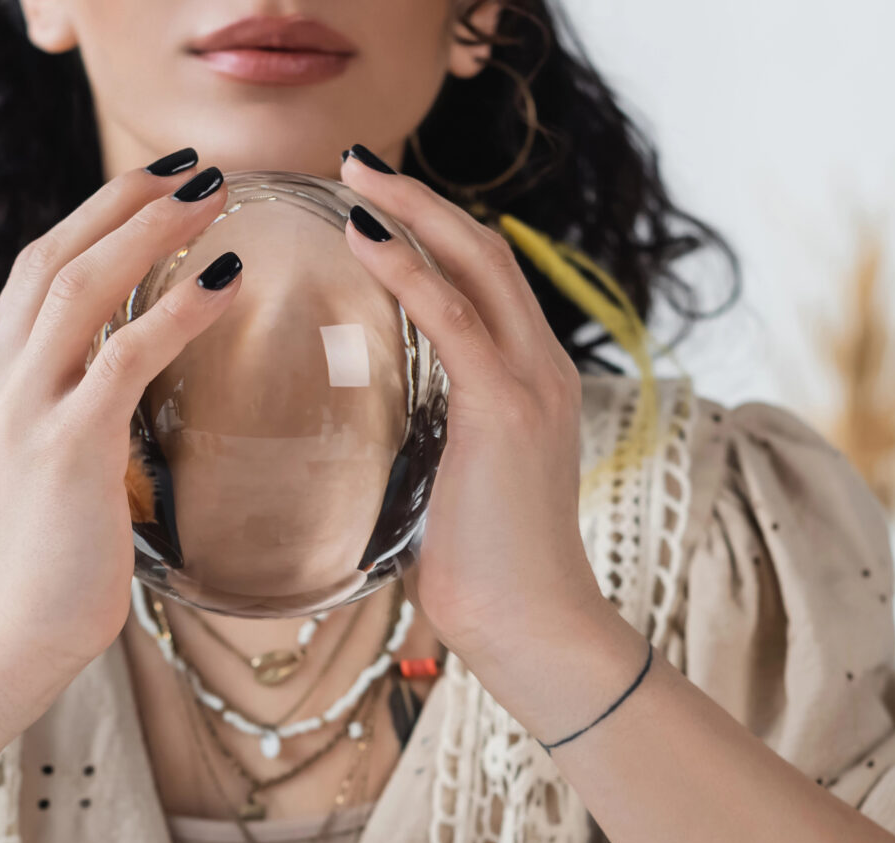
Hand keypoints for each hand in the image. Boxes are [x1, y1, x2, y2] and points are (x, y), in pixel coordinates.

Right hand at [0, 155, 242, 691]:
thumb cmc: (38, 569)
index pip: (38, 271)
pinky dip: (178, 310)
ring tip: (214, 198)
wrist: (2, 638)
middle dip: (127, 201)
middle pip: (57, 256)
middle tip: (195, 168)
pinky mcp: (66, 448)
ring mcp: (26, 410)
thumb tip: (115, 387)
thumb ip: (65, 416)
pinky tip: (225, 283)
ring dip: (153, 231)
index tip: (155, 187)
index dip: (96, 217)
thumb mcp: (37, 471)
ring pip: (84, 287)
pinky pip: (125, 356)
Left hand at [334, 150, 639, 724]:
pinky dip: (408, 269)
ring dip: (410, 211)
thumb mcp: (451, 489)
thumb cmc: (484, 576)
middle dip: (419, 199)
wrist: (531, 626)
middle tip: (355, 163)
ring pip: (475, 262)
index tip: (378, 204)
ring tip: (352, 176)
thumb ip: (427, 443)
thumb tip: (371, 438)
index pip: (487, 280)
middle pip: (486, 249)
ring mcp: (530, 382)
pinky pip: (454, 316)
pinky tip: (363, 239)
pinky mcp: (504, 407)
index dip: (435, 231)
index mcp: (530, 382)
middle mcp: (541, 367)